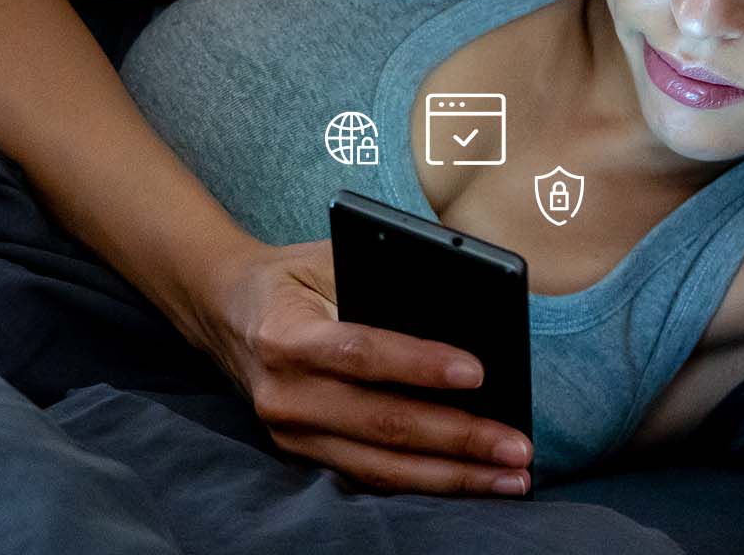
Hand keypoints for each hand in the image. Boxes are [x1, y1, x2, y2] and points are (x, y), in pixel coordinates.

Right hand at [186, 238, 535, 496]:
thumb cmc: (299, 278)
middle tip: (517, 446)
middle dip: (457, 439)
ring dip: (451, 477)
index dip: (419, 364)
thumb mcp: (333, 258)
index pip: (361, 352)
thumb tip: (474, 303)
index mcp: (287, 335)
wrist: (226, 311)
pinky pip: (371, 477)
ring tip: (510, 479)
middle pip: (381, 424)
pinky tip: (473, 484)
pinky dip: (426, 484)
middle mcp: (285, 393)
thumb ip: (389, 276)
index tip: (478, 372)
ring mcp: (290, 433)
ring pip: (380, 467)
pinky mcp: (303, 455)